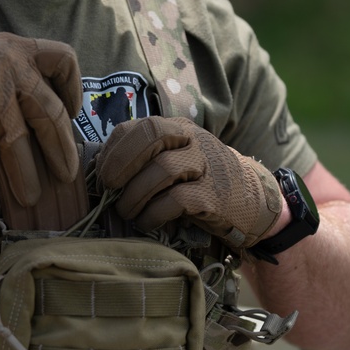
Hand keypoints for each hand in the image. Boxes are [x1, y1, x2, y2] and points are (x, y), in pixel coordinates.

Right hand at [0, 33, 82, 202]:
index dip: (73, 88)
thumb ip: (18, 81)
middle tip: (67, 173)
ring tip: (32, 196)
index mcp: (15, 47)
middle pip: (51, 111)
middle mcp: (10, 64)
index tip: (72, 113)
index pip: (64, 58)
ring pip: (22, 140)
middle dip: (62, 148)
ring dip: (28, 174)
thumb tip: (52, 123)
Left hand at [94, 117, 282, 249]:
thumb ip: (145, 158)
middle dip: (121, 162)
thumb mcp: (176, 159)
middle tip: (108, 189)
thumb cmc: (200, 182)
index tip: (101, 175)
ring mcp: (206, 166)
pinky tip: (147, 223)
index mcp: (177, 130)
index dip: (114, 149)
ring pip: (162, 169)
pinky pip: (176, 201)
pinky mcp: (214, 196)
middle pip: (151, 135)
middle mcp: (192, 141)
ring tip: (126, 212)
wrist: (251, 200)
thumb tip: (99, 173)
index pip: (138, 126)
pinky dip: (154, 214)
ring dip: (134, 195)